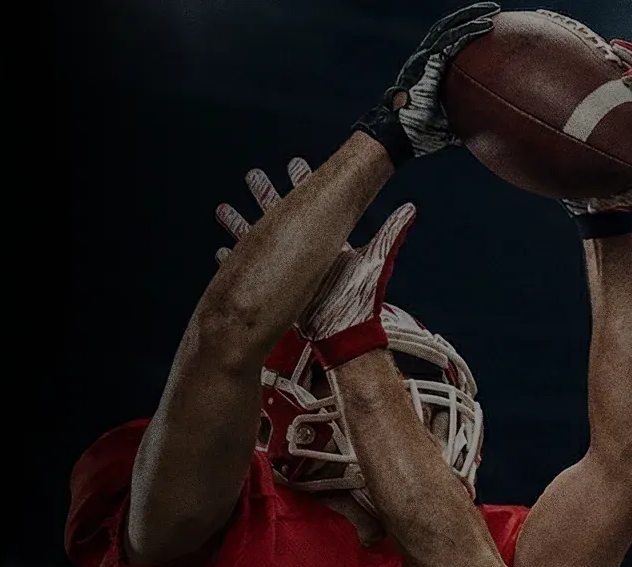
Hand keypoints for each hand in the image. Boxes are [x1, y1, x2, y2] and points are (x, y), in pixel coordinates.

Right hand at [213, 159, 417, 367]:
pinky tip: (220, 251)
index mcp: (325, 243)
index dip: (302, 183)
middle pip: (278, 216)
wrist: (341, 338)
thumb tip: (410, 208)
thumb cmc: (360, 303)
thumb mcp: (375, 262)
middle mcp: (304, 255)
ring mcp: (287, 272)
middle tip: (252, 175)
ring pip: (257, 240)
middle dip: (265, 195)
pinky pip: (248, 270)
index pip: (311, 205)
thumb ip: (390, 234)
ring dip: (241, 224)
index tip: (294, 162)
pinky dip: (234, 260)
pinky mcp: (274, 290)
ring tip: (224, 208)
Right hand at [353, 2, 499, 165]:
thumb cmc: (418, 135)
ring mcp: (423, 60)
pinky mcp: (427, 64)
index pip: (444, 42)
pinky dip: (469, 31)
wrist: (396, 137)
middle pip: (447, 29)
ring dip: (471, 17)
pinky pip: (452, 41)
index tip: (482, 23)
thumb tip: (484, 130)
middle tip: (492, 9)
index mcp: (425, 71)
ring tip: (493, 10)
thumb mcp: (447, 126)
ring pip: (449, 29)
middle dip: (468, 16)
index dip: (461, 30)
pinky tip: (487, 26)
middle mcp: (422, 60)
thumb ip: (463, 122)